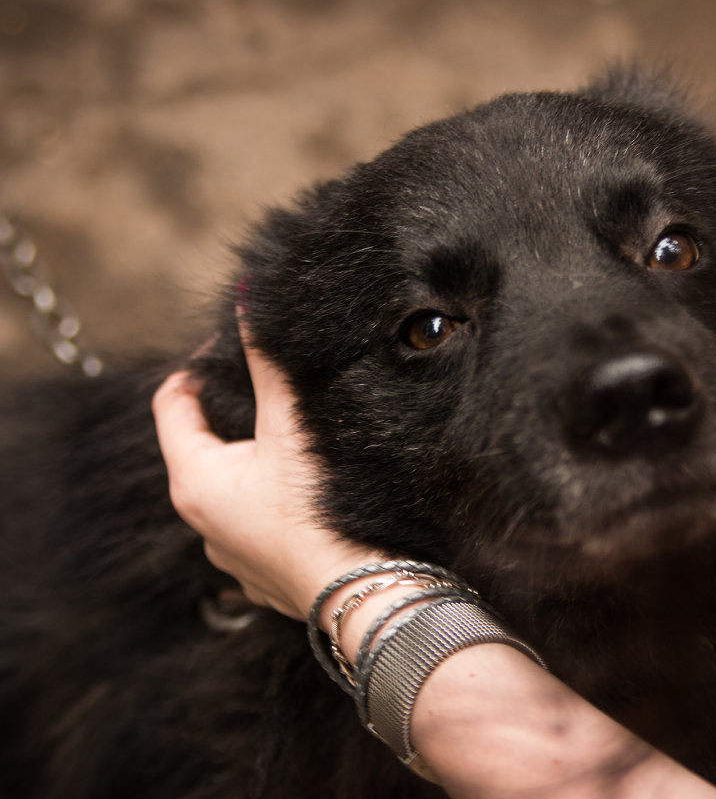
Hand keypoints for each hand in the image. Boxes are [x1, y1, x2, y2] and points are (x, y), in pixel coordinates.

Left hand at [152, 318, 382, 619]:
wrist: (365, 595)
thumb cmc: (321, 514)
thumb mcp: (291, 430)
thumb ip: (268, 363)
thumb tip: (249, 297)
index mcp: (194, 482)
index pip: (172, 405)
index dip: (194, 367)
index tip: (227, 347)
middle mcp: (202, 524)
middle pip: (202, 447)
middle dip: (230, 413)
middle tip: (265, 385)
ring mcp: (232, 557)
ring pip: (231, 491)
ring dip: (252, 462)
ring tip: (292, 437)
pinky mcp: (264, 579)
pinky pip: (257, 526)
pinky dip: (272, 503)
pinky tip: (306, 493)